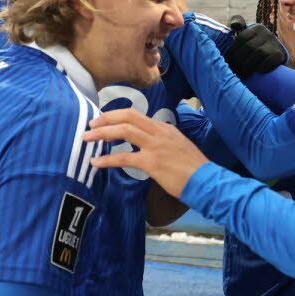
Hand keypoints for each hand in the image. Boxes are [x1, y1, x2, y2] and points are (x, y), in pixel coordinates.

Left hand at [83, 109, 207, 197]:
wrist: (207, 180)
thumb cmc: (193, 168)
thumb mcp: (177, 146)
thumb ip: (161, 142)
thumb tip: (146, 145)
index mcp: (164, 128)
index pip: (136, 115)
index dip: (116, 116)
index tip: (103, 120)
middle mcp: (159, 132)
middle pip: (128, 116)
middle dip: (106, 118)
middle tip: (91, 124)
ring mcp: (155, 146)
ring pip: (124, 131)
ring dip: (102, 133)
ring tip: (87, 138)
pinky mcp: (152, 163)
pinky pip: (124, 157)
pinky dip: (107, 160)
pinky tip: (96, 163)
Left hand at [225, 18, 286, 77]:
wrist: (277, 55)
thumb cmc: (257, 47)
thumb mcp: (248, 37)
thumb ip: (239, 28)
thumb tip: (234, 24)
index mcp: (256, 28)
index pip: (241, 38)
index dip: (232, 50)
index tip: (227, 61)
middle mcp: (266, 34)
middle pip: (249, 46)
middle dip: (239, 60)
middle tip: (233, 70)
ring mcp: (274, 43)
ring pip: (258, 53)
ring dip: (248, 65)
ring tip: (242, 74)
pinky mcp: (279, 54)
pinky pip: (268, 61)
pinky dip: (261, 67)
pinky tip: (256, 72)